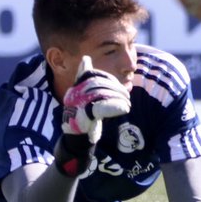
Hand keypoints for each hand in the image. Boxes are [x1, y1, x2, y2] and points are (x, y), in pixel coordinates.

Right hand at [55, 55, 130, 177]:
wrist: (76, 143)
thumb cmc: (83, 118)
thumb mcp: (85, 97)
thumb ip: (87, 80)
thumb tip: (85, 58)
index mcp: (74, 89)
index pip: (91, 74)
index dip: (107, 78)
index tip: (118, 86)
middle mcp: (73, 96)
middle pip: (99, 84)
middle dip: (116, 88)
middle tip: (127, 95)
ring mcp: (77, 107)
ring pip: (102, 94)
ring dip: (119, 97)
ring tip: (126, 104)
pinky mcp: (84, 119)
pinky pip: (102, 107)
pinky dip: (115, 107)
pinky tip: (125, 109)